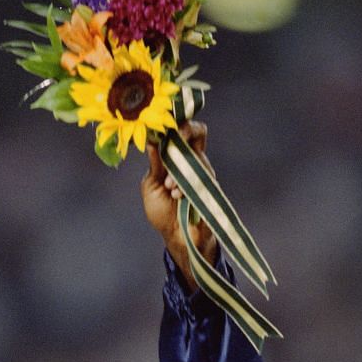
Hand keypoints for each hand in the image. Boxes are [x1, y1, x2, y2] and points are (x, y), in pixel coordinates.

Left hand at [141, 121, 217, 291]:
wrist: (176, 239)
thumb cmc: (162, 212)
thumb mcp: (151, 185)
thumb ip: (154, 163)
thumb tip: (153, 139)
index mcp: (177, 159)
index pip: (183, 131)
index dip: (177, 123)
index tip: (164, 125)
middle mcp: (193, 163)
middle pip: (198, 132)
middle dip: (184, 131)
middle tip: (174, 138)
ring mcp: (204, 175)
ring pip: (196, 156)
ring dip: (178, 170)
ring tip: (169, 188)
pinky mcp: (210, 189)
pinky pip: (201, 177)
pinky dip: (184, 185)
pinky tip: (177, 197)